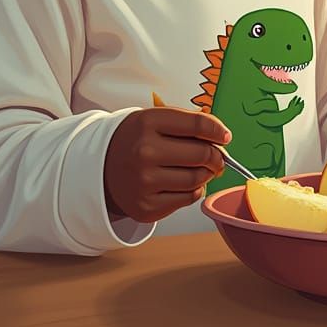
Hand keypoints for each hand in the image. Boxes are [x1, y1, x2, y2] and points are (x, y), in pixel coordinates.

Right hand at [103, 107, 230, 222]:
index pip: (196, 124)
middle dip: (217, 156)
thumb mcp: (155, 120)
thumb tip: (221, 138)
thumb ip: (188, 124)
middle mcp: (145, 152)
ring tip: (200, 169)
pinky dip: (195, 190)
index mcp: (148, 123)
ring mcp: (144, 182)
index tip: (225, 136)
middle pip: (202, 154)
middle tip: (218, 156)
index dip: (217, 131)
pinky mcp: (147, 206)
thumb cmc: (137, 140)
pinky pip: (188, 198)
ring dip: (207, 174)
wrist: (102, 168)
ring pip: (197, 179)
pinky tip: (184, 182)